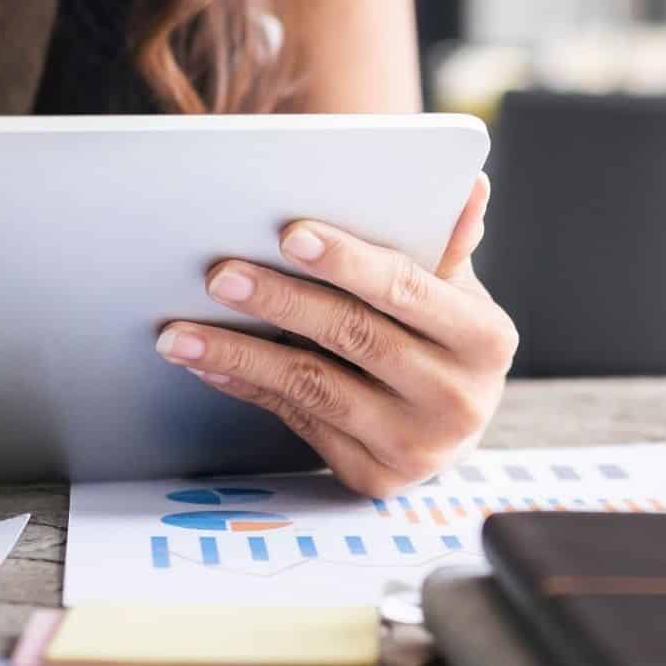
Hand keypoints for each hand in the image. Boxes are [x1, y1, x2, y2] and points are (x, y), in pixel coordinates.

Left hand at [156, 175, 518, 496]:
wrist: (451, 425)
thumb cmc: (442, 337)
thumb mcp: (454, 290)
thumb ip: (447, 244)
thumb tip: (470, 188)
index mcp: (485, 339)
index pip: (406, 288)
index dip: (347, 261)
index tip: (290, 234)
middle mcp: (457, 400)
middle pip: (353, 336)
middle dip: (279, 301)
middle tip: (218, 275)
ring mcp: (415, 447)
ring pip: (312, 385)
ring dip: (239, 353)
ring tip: (179, 331)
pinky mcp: (374, 477)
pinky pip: (297, 420)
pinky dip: (247, 387)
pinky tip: (208, 362)